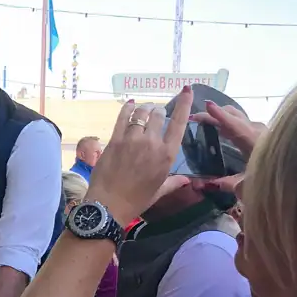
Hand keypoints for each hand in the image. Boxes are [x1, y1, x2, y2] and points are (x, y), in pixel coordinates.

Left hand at [88, 90, 193, 226]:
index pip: (179, 123)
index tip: (186, 90)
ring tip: (144, 110)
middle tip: (155, 113)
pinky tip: (130, 104)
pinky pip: (122, 118)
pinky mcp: (115, 140)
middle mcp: (152, 143)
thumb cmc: (136, 201)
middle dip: (158, 112)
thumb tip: (188, 181)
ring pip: (141, 113)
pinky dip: (127, 108)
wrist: (108, 206)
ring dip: (144, 109)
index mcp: (166, 155)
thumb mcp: (159, 192)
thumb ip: (174, 183)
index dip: (184, 104)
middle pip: (158, 115)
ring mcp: (132, 140)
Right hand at [188, 103, 265, 195]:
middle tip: (198, 117)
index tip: (206, 105)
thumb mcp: (246, 187)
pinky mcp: (265, 136)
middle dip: (216, 114)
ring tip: (207, 123)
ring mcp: (263, 132)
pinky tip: (225, 133)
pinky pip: (245, 125)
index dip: (219, 116)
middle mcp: (258, 132)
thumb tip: (204, 185)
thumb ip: (226, 183)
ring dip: (224, 119)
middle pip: (235, 116)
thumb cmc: (271, 184)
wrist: (295, 182)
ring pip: (240, 119)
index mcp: (253, 142)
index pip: (233, 125)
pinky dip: (232, 125)